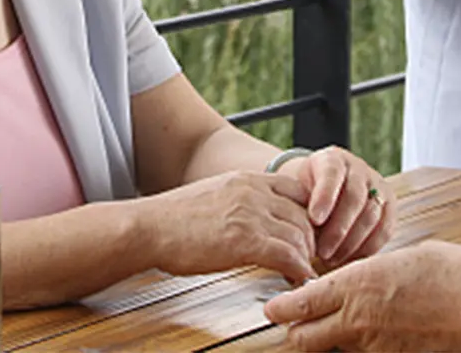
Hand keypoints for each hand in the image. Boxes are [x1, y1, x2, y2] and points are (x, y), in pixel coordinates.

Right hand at [141, 169, 316, 284]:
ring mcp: (251, 215)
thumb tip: (255, 216)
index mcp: (248, 179)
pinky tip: (296, 281)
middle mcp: (255, 192)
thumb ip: (242, 198)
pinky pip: (287, 255)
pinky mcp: (245, 241)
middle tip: (307, 258)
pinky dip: (298, 271)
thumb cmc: (177, 218)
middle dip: (310, 238)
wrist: (151, 227)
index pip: (297, 190)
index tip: (305, 233)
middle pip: (304, 213)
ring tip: (302, 272)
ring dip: (306, 257)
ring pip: (300, 234)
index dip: (307, 213)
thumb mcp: (217, 193)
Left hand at [265, 240, 460, 350]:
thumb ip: (380, 270)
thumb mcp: (410, 256)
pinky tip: (368, 337)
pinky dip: (355, 349)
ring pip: (331, 350)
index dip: (282, 307)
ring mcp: (373, 347)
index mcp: (359, 283)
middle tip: (292, 324)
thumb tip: (369, 275)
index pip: (303, 301)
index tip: (272, 307)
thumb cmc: (454, 274)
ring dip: (325, 341)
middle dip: (295, 332)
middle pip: (304, 338)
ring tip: (330, 328)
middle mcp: (357, 319)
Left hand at [283, 148, 392, 267]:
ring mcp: (377, 185)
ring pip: (371, 215)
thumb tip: (295, 242)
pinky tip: (350, 259)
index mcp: (332, 159)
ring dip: (351, 243)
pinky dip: (368, 248)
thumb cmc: (306, 195)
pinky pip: (385, 229)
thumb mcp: (298, 193)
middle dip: (338, 229)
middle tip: (322, 252)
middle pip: (355, 197)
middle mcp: (358, 168)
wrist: (324, 189)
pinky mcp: (389, 205)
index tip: (314, 220)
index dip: (325, 197)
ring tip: (332, 260)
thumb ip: (299, 209)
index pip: (332, 173)